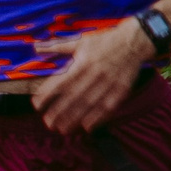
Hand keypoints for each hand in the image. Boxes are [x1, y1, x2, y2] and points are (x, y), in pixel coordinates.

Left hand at [29, 19, 153, 135]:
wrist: (135, 41)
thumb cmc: (104, 41)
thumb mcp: (80, 41)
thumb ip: (57, 46)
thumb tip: (35, 47)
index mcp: (82, 61)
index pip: (61, 81)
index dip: (47, 94)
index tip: (36, 105)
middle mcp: (94, 73)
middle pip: (74, 96)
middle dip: (59, 112)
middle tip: (48, 123)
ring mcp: (109, 83)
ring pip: (89, 104)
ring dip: (75, 118)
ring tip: (63, 129)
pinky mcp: (121, 89)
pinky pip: (108, 106)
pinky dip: (98, 118)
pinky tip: (87, 127)